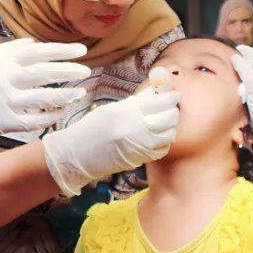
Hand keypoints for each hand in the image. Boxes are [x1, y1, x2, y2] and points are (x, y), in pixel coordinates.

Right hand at [0, 39, 90, 150]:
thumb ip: (9, 50)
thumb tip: (34, 44)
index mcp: (1, 59)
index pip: (40, 51)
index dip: (63, 50)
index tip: (81, 50)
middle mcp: (5, 78)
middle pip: (45, 72)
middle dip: (69, 70)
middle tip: (86, 70)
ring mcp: (5, 101)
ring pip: (44, 97)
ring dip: (65, 95)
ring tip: (80, 93)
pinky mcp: (4, 122)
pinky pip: (34, 120)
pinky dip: (50, 116)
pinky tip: (61, 113)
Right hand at [43, 87, 180, 196]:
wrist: (78, 155)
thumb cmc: (92, 129)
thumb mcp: (112, 110)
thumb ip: (136, 102)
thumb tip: (154, 92)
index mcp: (127, 112)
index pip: (159, 101)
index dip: (170, 97)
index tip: (175, 94)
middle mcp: (136, 129)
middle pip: (168, 117)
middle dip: (172, 111)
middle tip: (170, 108)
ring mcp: (140, 146)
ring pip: (169, 134)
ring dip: (170, 127)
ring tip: (164, 123)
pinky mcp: (141, 159)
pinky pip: (162, 149)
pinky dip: (164, 142)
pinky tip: (158, 137)